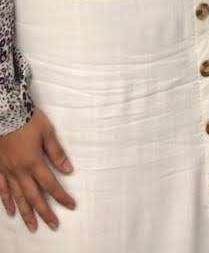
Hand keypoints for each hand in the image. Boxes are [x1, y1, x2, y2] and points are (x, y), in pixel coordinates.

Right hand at [0, 109, 74, 231]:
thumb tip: (68, 170)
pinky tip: (11, 212)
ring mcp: (7, 171)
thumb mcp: (47, 132)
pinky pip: (2, 190)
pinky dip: (7, 202)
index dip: (61, 196)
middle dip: (45, 212)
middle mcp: (20, 171)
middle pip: (34, 196)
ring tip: (33, 226)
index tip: (71, 206)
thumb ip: (57, 152)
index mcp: (34, 162)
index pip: (51, 184)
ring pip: (18, 197)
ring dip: (26, 213)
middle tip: (53, 225)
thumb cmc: (27, 120)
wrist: (5, 113)